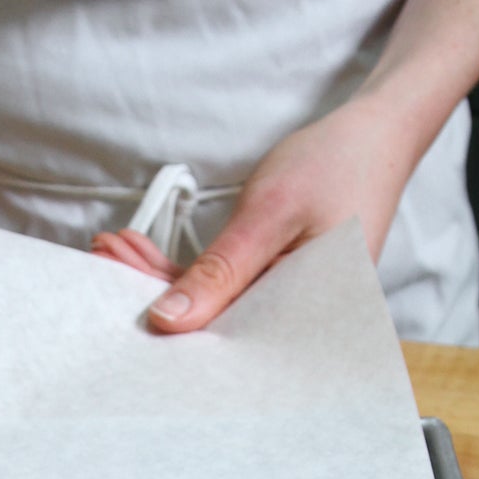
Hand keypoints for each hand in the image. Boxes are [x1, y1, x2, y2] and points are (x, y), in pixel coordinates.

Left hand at [94, 95, 414, 332]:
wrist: (375, 134)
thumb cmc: (338, 166)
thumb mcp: (268, 216)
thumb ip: (220, 272)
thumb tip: (170, 321)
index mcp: (312, 323)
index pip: (228, 344)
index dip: (170, 331)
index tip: (118, 307)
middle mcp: (298, 325)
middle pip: (214, 328)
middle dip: (154, 296)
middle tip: (102, 261)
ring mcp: (284, 306)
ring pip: (212, 307)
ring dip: (160, 280)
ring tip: (114, 250)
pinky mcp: (272, 288)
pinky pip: (221, 289)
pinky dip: (182, 272)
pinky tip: (142, 253)